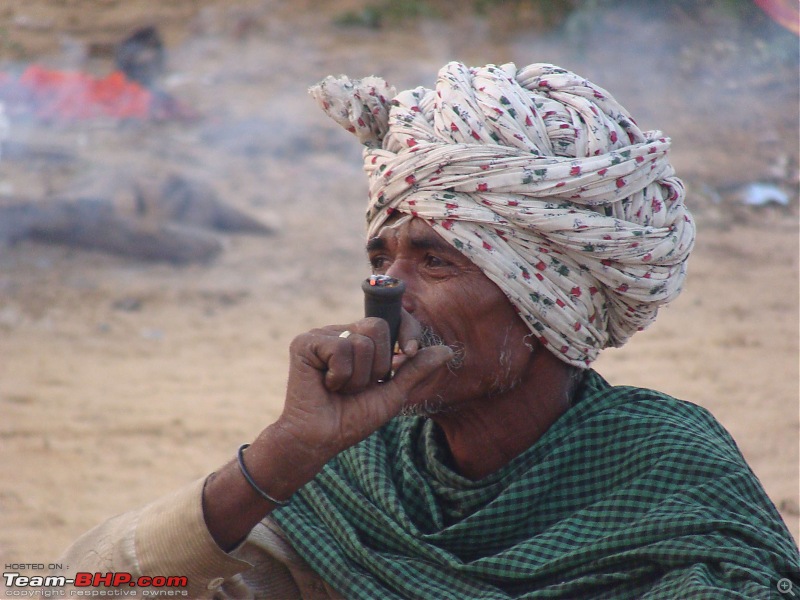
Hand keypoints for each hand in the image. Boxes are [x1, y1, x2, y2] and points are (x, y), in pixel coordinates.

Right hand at [275, 314, 451, 466]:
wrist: (321, 439)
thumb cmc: (352, 419)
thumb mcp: (393, 393)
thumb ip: (416, 370)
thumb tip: (448, 350)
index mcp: (361, 340)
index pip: (391, 319)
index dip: (406, 330)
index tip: (408, 353)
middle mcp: (341, 332)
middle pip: (378, 326)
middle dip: (378, 365)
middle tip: (359, 386)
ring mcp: (322, 335)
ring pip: (361, 341)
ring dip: (358, 377)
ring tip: (340, 389)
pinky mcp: (305, 343)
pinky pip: (340, 348)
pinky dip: (340, 376)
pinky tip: (326, 385)